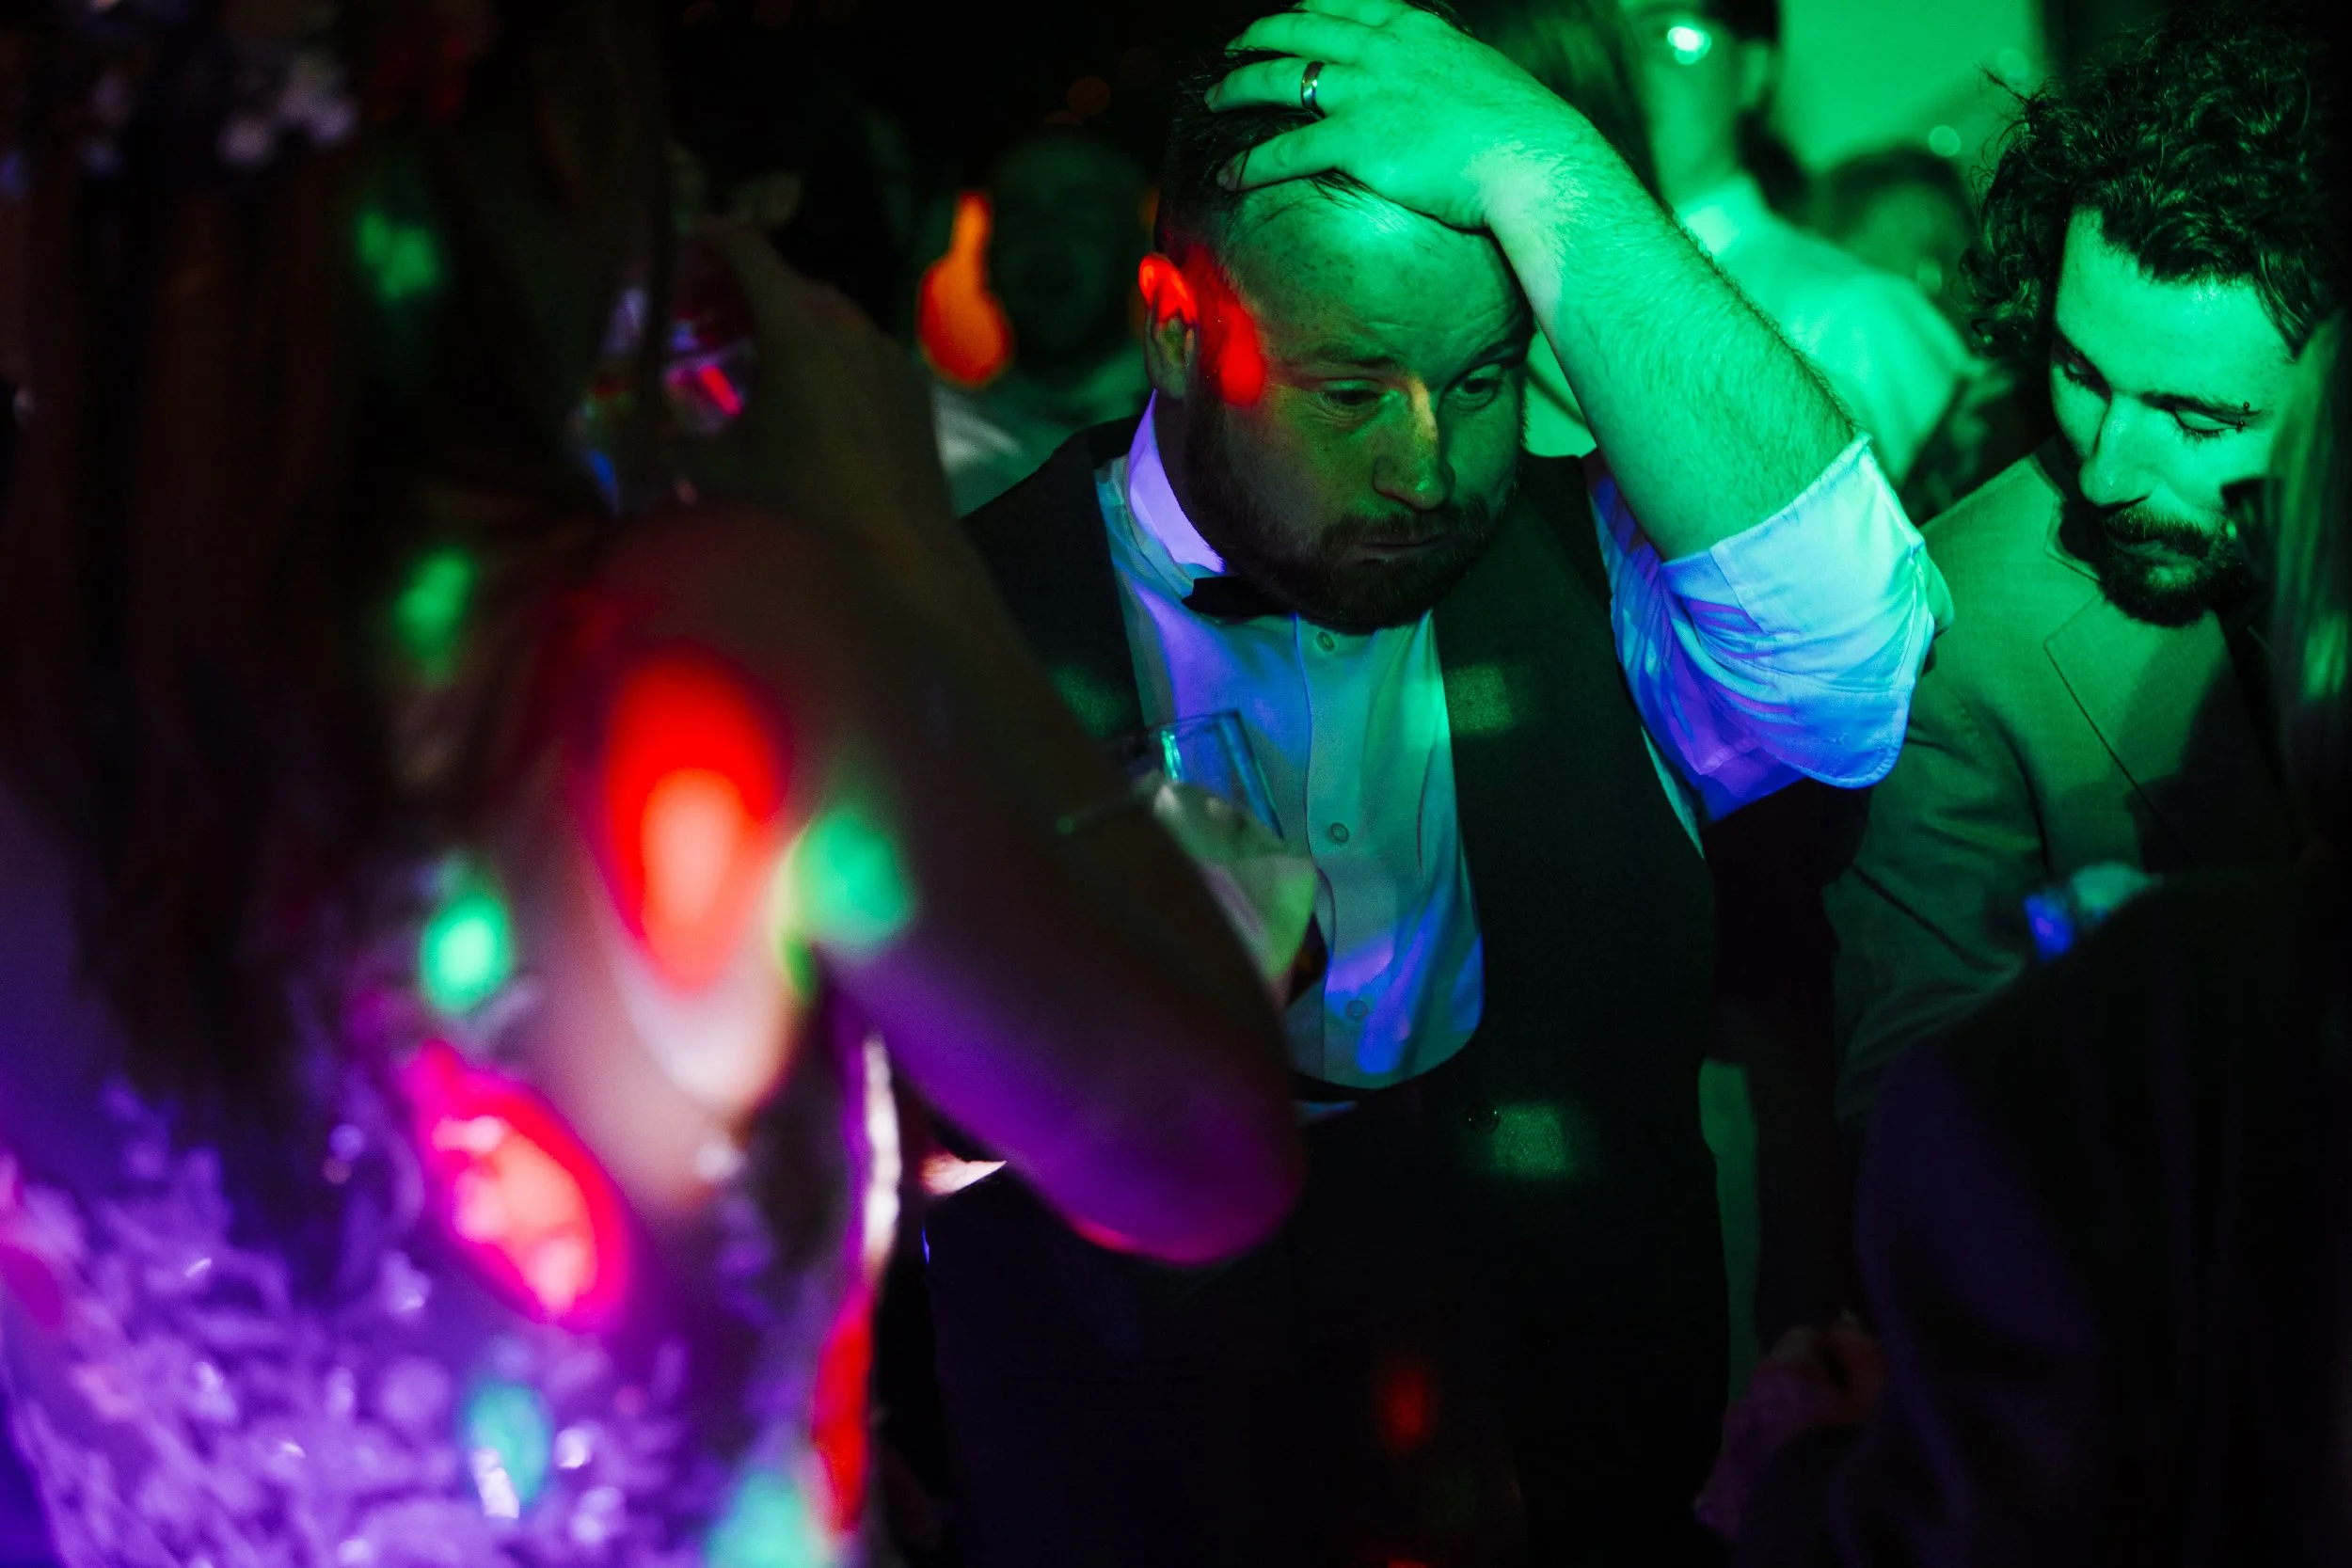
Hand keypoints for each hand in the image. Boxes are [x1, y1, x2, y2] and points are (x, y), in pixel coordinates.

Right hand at [675, 217, 953, 566]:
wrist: (901, 549)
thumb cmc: (804, 507)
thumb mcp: (721, 472)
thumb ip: (671, 443)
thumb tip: (641, 436)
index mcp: (797, 327)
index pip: (748, 251)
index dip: (711, 237)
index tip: (684, 238)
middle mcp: (847, 324)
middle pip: (787, 282)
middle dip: (741, 288)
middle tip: (702, 315)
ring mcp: (886, 352)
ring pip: (828, 314)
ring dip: (786, 319)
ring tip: (751, 356)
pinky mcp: (910, 384)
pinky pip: (860, 347)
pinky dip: (827, 350)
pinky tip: (809, 394)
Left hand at [1208, 0, 1593, 233]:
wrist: (1532, 158)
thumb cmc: (1521, 131)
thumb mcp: (1482, 79)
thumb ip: (1447, 75)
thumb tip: (1444, 91)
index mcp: (1415, 29)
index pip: (1346, 3)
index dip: (1308, 8)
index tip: (1290, 14)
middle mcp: (1382, 50)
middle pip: (1301, 31)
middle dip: (1259, 37)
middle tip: (1233, 50)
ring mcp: (1365, 92)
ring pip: (1281, 78)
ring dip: (1239, 87)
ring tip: (1214, 99)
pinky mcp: (1355, 141)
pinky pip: (1285, 149)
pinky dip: (1250, 162)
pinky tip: (1227, 175)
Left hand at [1695, 1317, 1885, 1541]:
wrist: (1823, 1540)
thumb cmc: (1863, 1460)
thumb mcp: (1883, 1400)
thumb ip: (1863, 1353)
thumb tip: (1842, 1328)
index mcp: (1780, 1373)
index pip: (1805, 1338)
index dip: (1835, 1357)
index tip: (1858, 1383)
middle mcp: (1743, 1402)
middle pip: (1777, 1384)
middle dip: (1804, 1397)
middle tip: (1841, 1431)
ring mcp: (1727, 1449)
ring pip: (1759, 1427)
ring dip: (1781, 1436)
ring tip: (1815, 1468)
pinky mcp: (1720, 1495)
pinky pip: (1742, 1472)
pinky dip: (1761, 1476)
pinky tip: (1786, 1494)